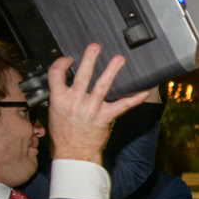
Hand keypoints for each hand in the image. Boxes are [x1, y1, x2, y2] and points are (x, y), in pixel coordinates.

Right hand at [46, 44, 149, 163]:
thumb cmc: (64, 132)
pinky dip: (134, 98)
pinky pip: (122, 105)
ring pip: (103, 85)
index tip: (69, 58)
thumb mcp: (54, 112)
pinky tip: (144, 91)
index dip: (62, 63)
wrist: (73, 152)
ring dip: (112, 70)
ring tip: (119, 59)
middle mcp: (75, 101)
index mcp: (59, 98)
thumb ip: (60, 95)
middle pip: (83, 76)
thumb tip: (65, 82)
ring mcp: (91, 108)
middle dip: (89, 59)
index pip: (56, 74)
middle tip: (96, 47)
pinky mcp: (105, 117)